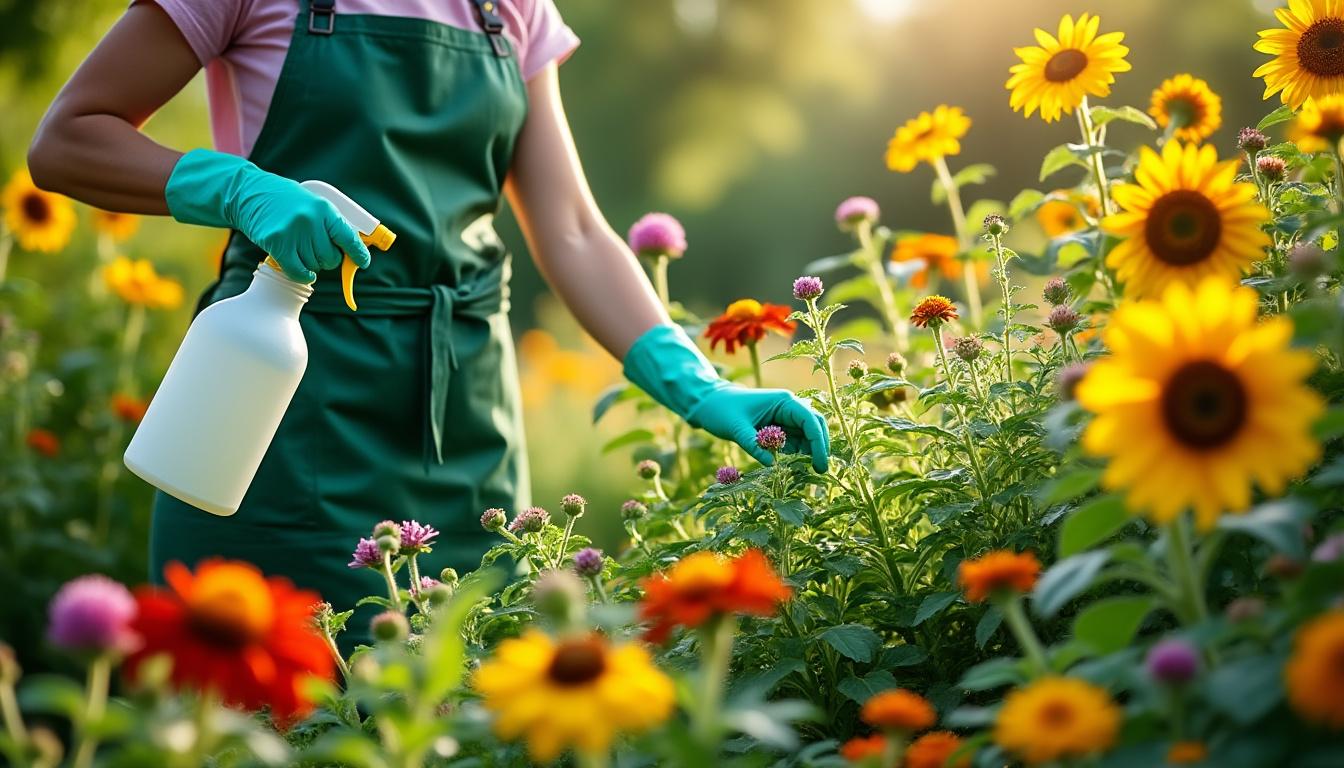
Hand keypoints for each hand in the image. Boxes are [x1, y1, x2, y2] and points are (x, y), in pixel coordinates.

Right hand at [165, 149, 369, 282]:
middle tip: (315, 249)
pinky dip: (302, 275)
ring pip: (314, 266)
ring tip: (299, 248)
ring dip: (310, 264)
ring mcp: (293, 232)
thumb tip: (351, 250)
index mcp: (324, 209)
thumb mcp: (313, 204)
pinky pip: (297, 271)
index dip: (358, 253)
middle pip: (331, 257)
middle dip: (327, 259)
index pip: (349, 237)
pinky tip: (302, 270)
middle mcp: (310, 221)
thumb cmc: (285, 201)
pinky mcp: (276, 243)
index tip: (363, 262)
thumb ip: (330, 225)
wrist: (250, 193)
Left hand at [687, 385, 830, 471]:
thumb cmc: (722, 410)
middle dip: (819, 448)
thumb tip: (773, 466)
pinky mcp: (777, 429)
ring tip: (806, 473)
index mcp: (784, 401)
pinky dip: (795, 455)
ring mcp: (784, 419)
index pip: (810, 420)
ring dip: (808, 453)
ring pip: (806, 436)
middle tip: (820, 470)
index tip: (821, 463)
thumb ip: (754, 445)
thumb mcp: (736, 428)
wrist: (709, 403)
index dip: (819, 442)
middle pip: (814, 427)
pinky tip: (793, 468)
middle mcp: (788, 408)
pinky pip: (793, 443)